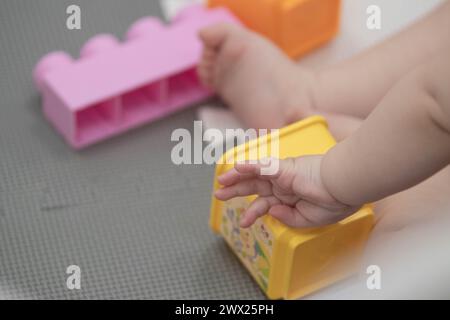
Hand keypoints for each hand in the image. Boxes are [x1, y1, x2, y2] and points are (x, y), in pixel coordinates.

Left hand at [214, 155, 359, 227]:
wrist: (346, 189)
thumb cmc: (333, 202)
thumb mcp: (307, 220)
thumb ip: (287, 217)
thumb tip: (270, 212)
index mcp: (289, 197)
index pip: (265, 202)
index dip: (253, 212)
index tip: (243, 223)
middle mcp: (283, 185)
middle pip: (254, 187)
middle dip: (236, 190)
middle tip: (219, 195)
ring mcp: (282, 176)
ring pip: (254, 175)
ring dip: (236, 177)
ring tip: (220, 182)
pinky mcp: (284, 168)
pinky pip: (263, 166)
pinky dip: (249, 166)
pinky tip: (236, 168)